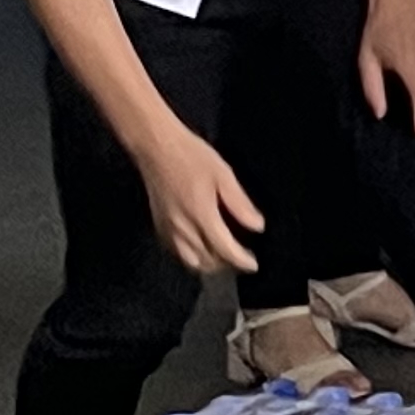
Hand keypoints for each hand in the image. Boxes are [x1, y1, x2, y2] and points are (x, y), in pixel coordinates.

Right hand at [134, 124, 266, 274]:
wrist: (157, 148)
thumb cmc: (192, 157)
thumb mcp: (223, 175)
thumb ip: (240, 204)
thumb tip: (257, 226)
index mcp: (201, 215)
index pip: (224, 250)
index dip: (241, 262)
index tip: (253, 265)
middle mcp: (182, 228)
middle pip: (207, 262)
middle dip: (227, 265)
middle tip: (242, 259)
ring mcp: (168, 230)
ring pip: (190, 261)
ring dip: (209, 265)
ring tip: (224, 256)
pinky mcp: (159, 227)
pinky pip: (177, 253)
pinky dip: (193, 257)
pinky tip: (203, 247)